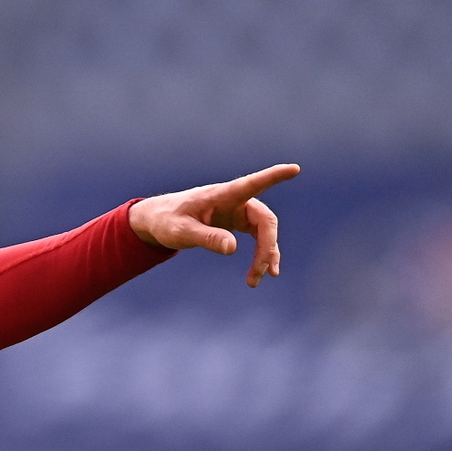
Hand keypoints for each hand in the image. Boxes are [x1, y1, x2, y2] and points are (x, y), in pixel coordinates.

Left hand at [128, 163, 298, 286]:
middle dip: (267, 247)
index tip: (294, 169)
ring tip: (255, 281)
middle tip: (260, 273)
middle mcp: (234, 200)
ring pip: (264, 231)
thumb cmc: (166, 221)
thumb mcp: (181, 232)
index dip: (273, 177)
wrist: (158, 220)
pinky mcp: (237, 221)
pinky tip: (262, 272)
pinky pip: (258, 236)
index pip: (251, 184)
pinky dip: (261, 254)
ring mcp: (237, 210)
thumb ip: (206, 237)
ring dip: (265, 255)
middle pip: (265, 220)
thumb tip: (233, 248)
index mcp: (221, 195)